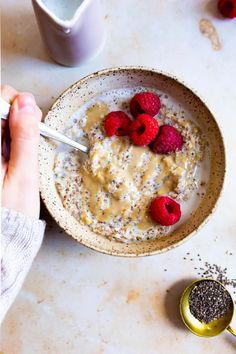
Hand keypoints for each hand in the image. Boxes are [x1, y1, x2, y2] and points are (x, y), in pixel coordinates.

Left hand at [1, 85, 41, 217]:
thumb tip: (26, 103)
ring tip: (20, 153)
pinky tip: (13, 155)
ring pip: (2, 121)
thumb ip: (25, 138)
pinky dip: (11, 140)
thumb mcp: (23, 176)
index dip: (17, 105)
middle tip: (28, 138)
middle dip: (17, 116)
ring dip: (15, 130)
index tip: (30, 120)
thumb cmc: (10, 213)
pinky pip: (2, 136)